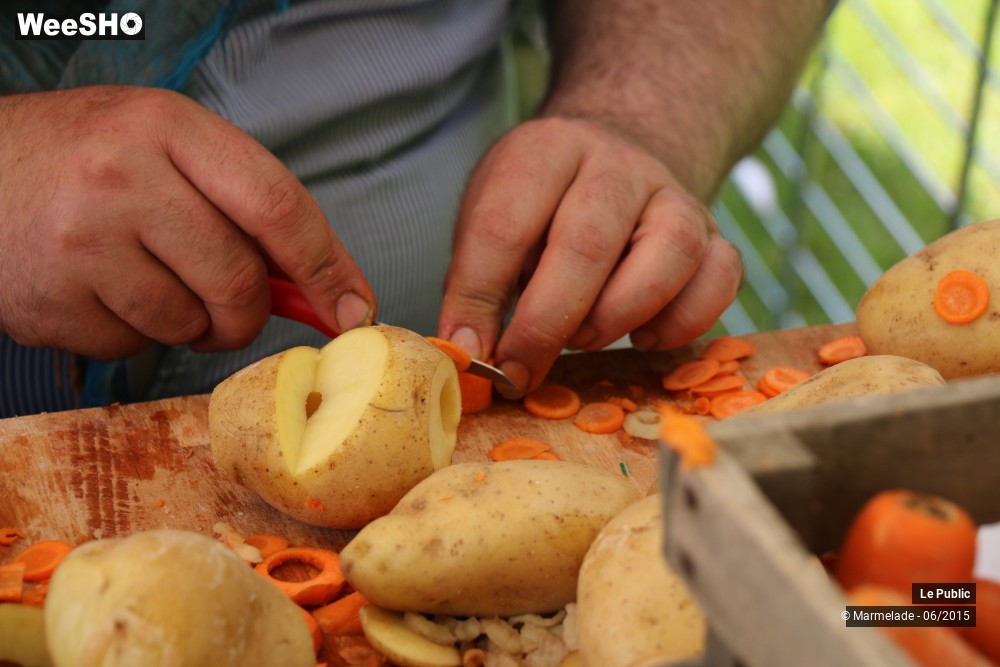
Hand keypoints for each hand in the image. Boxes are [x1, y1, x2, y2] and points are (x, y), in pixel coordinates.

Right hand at [0, 86, 373, 358]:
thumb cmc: (87, 159)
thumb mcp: (167, 148)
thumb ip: (246, 207)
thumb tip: (329, 292)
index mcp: (166, 128)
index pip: (276, 205)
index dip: (327, 266)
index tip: (354, 308)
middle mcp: (121, 179)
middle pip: (239, 280)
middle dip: (250, 311)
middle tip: (233, 305)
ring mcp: (80, 243)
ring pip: (188, 324)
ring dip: (190, 323)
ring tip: (150, 281)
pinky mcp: (49, 301)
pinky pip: (133, 347)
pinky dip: (136, 334)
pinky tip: (104, 292)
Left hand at [438, 117, 742, 395]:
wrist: (612, 162)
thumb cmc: (539, 207)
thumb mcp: (490, 219)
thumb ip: (476, 282)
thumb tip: (467, 352)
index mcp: (544, 151)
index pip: (504, 226)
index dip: (478, 297)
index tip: (466, 353)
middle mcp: (615, 165)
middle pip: (588, 243)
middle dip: (546, 323)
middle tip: (519, 370)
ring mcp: (673, 195)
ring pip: (669, 254)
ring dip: (618, 315)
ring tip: (584, 338)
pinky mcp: (714, 232)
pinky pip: (720, 277)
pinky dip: (684, 321)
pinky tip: (645, 336)